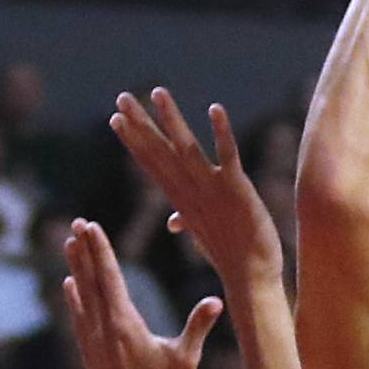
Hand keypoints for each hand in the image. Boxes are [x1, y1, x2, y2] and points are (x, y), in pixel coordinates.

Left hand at [63, 219, 221, 368]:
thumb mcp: (187, 358)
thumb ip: (198, 326)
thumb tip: (217, 299)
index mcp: (125, 325)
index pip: (110, 278)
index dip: (101, 251)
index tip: (93, 227)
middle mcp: (102, 329)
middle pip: (91, 281)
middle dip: (85, 251)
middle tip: (78, 224)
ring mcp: (92, 341)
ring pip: (81, 296)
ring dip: (76, 269)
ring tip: (71, 244)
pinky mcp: (89, 353)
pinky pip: (78, 317)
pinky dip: (73, 298)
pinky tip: (70, 285)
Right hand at [111, 89, 283, 287]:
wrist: (251, 277)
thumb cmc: (229, 254)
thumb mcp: (202, 232)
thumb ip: (186, 219)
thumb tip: (172, 221)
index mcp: (182, 200)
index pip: (153, 164)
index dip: (135, 140)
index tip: (116, 118)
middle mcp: (191, 193)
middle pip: (161, 152)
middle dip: (141, 125)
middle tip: (122, 97)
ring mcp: (212, 190)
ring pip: (187, 148)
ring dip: (172, 119)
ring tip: (158, 92)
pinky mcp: (237, 189)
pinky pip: (228, 155)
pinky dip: (221, 132)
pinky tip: (214, 108)